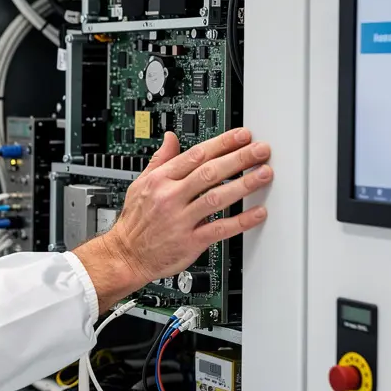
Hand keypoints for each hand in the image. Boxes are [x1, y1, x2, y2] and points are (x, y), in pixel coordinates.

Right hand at [74, 128, 272, 311]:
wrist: (126, 255)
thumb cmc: (135, 221)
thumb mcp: (140, 184)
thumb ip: (159, 160)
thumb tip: (170, 138)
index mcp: (160, 180)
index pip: (195, 155)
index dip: (222, 143)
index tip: (241, 136)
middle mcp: (170, 197)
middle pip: (209, 173)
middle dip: (239, 159)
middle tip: (261, 150)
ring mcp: (180, 220)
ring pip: (216, 198)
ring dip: (243, 185)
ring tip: (264, 174)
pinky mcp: (189, 241)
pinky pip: (219, 229)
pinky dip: (241, 221)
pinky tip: (258, 213)